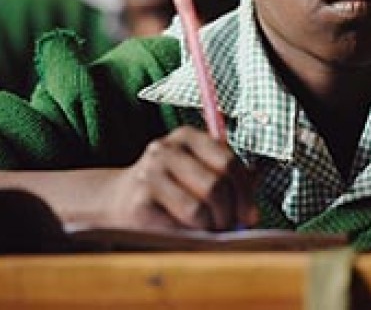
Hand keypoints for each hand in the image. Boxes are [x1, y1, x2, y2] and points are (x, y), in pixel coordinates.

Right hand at [100, 126, 261, 230]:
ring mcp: (149, 174)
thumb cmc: (171, 187)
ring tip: (210, 230)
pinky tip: (187, 232)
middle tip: (230, 226)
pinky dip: (189, 235)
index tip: (250, 215)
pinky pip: (177, 226)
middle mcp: (165, 150)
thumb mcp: (199, 170)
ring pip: (198, 209)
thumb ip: (229, 180)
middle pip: (216, 186)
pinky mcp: (138, 203)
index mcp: (187, 136)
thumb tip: (253, 209)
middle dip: (230, 213)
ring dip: (210, 227)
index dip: (245, 192)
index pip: (229, 162)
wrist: (118, 199)